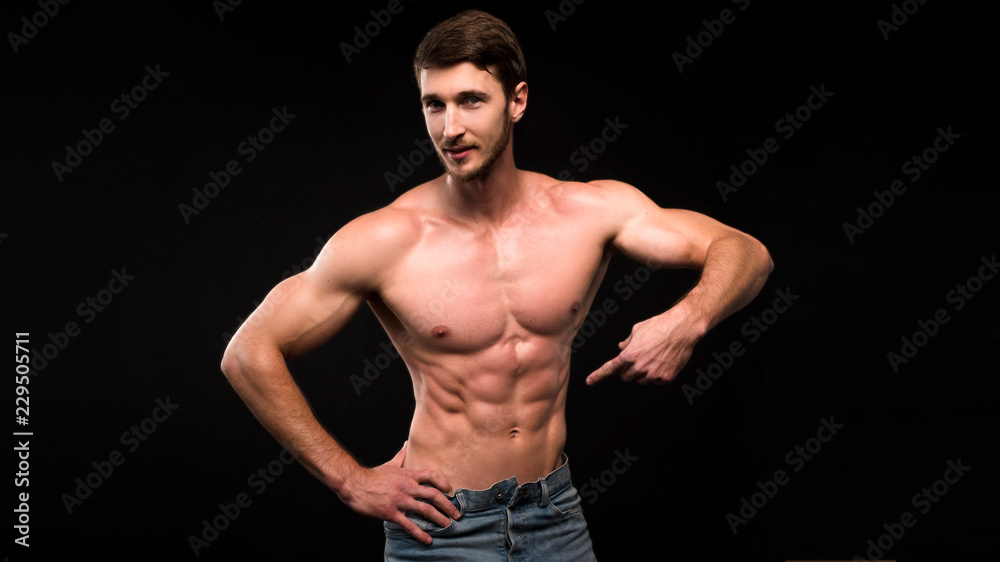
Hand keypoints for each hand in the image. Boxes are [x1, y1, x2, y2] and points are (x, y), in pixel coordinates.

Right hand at [339, 441, 460, 544]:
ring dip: (439, 519)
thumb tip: (407, 443)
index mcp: (408, 475)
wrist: (355, 485)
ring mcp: (400, 500)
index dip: (444, 483)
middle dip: (447, 505)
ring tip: (447, 526)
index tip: (451, 491)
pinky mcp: (392, 513)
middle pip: (433, 495)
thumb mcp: (390, 464)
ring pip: (425, 510)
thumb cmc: (372, 475)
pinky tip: (428, 540)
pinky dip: (420, 533)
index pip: (432, 476)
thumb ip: (401, 455)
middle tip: (456, 514)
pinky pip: (409, 525)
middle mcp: (407, 487)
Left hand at [585, 307, 704, 385]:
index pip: (609, 368)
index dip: (598, 375)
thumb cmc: (659, 325)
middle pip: (626, 377)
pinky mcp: (665, 378)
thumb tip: (621, 347)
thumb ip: (628, 341)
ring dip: (643, 373)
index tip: (589, 381)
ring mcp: (653, 374)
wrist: (682, 328)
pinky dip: (657, 375)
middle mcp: (639, 367)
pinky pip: (655, 382)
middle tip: (638, 358)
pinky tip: (663, 361)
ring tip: (653, 357)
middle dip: (628, 370)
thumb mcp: (638, 329)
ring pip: (640, 380)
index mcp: (629, 354)